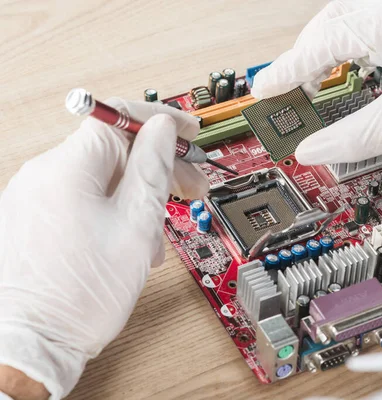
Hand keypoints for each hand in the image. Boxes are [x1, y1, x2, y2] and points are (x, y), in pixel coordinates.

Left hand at [0, 99, 207, 397]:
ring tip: (154, 232)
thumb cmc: (78, 297)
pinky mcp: (34, 218)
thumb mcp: (136, 227)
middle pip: (111, 151)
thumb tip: (162, 132)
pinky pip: (83, 199)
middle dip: (154, 167)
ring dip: (136, 197)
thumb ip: (152, 170)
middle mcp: (42, 176)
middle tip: (187, 186)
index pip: (117, 119)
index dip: (159, 121)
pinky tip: (128, 239)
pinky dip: (112, 210)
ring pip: (101, 179)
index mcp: (65, 169)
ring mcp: (34, 198)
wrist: (32, 344)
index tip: (185, 132)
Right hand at [251, 0, 381, 164]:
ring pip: (364, 21)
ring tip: (326, 73)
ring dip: (340, 47)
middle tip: (293, 80)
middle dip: (311, 52)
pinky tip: (375, 64)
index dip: (290, 70)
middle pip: (337, 22)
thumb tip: (318, 152)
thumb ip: (356, 136)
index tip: (268, 88)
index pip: (322, 43)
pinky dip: (371, 47)